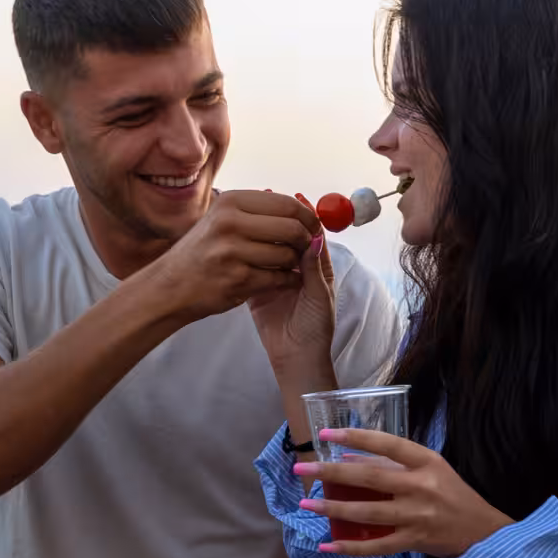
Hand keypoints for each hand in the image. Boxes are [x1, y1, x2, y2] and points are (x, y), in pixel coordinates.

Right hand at [140, 190, 316, 323]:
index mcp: (232, 202)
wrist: (170, 287)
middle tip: (307, 248)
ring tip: (286, 265)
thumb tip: (301, 206)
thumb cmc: (201, 253)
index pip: (287, 203)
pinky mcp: (237, 279)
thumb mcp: (222, 221)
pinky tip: (280, 280)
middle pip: (293, 227)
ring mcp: (233, 252)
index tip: (313, 227)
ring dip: (294, 263)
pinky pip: (279, 278)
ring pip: (288, 254)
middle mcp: (231, 222)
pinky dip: (286, 281)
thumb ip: (258, 213)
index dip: (307, 217)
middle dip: (306, 240)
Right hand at [248, 197, 335, 377]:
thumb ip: (314, 269)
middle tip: (267, 203)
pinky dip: (249, 255)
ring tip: (251, 217)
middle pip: (289, 240)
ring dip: (263, 236)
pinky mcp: (258, 290)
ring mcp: (276, 278)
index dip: (304, 218)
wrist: (295, 358)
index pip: (312, 236)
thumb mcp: (319, 296)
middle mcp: (297, 270)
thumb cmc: (315, 329)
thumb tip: (314, 237)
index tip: (295, 200)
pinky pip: (254, 268)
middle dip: (280, 223)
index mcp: (317, 269)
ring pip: (271, 251)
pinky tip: (239, 240)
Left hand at [292, 428, 513, 557]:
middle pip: (370, 478)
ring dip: (333, 509)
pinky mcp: (414, 542)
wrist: (484, 530)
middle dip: (331, 473)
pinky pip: (377, 546)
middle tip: (302, 468)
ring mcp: (417, 516)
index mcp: (427, 462)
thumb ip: (396, 463)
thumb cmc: (454, 494)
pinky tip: (328, 547)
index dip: (355, 438)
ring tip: (306, 505)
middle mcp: (422, 487)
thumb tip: (349, 460)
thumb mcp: (432, 468)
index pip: (387, 444)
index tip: (326, 435)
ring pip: (368, 512)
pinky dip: (351, 547)